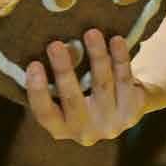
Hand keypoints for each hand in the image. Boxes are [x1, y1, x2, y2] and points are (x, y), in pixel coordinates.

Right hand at [24, 29, 150, 145]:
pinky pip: (125, 80)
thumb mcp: (66, 96)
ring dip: (97, 56)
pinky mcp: (132, 111)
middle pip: (72, 100)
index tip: (33, 65)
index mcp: (61, 129)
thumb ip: (56, 81)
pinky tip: (116, 40)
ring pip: (102, 85)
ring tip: (91, 33)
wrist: (125, 109)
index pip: (45, 113)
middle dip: (63, 70)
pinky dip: (120, 58)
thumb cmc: (84, 97)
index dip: (38, 91)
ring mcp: (110, 123)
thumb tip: (56, 47)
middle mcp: (85, 132)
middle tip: (55, 44)